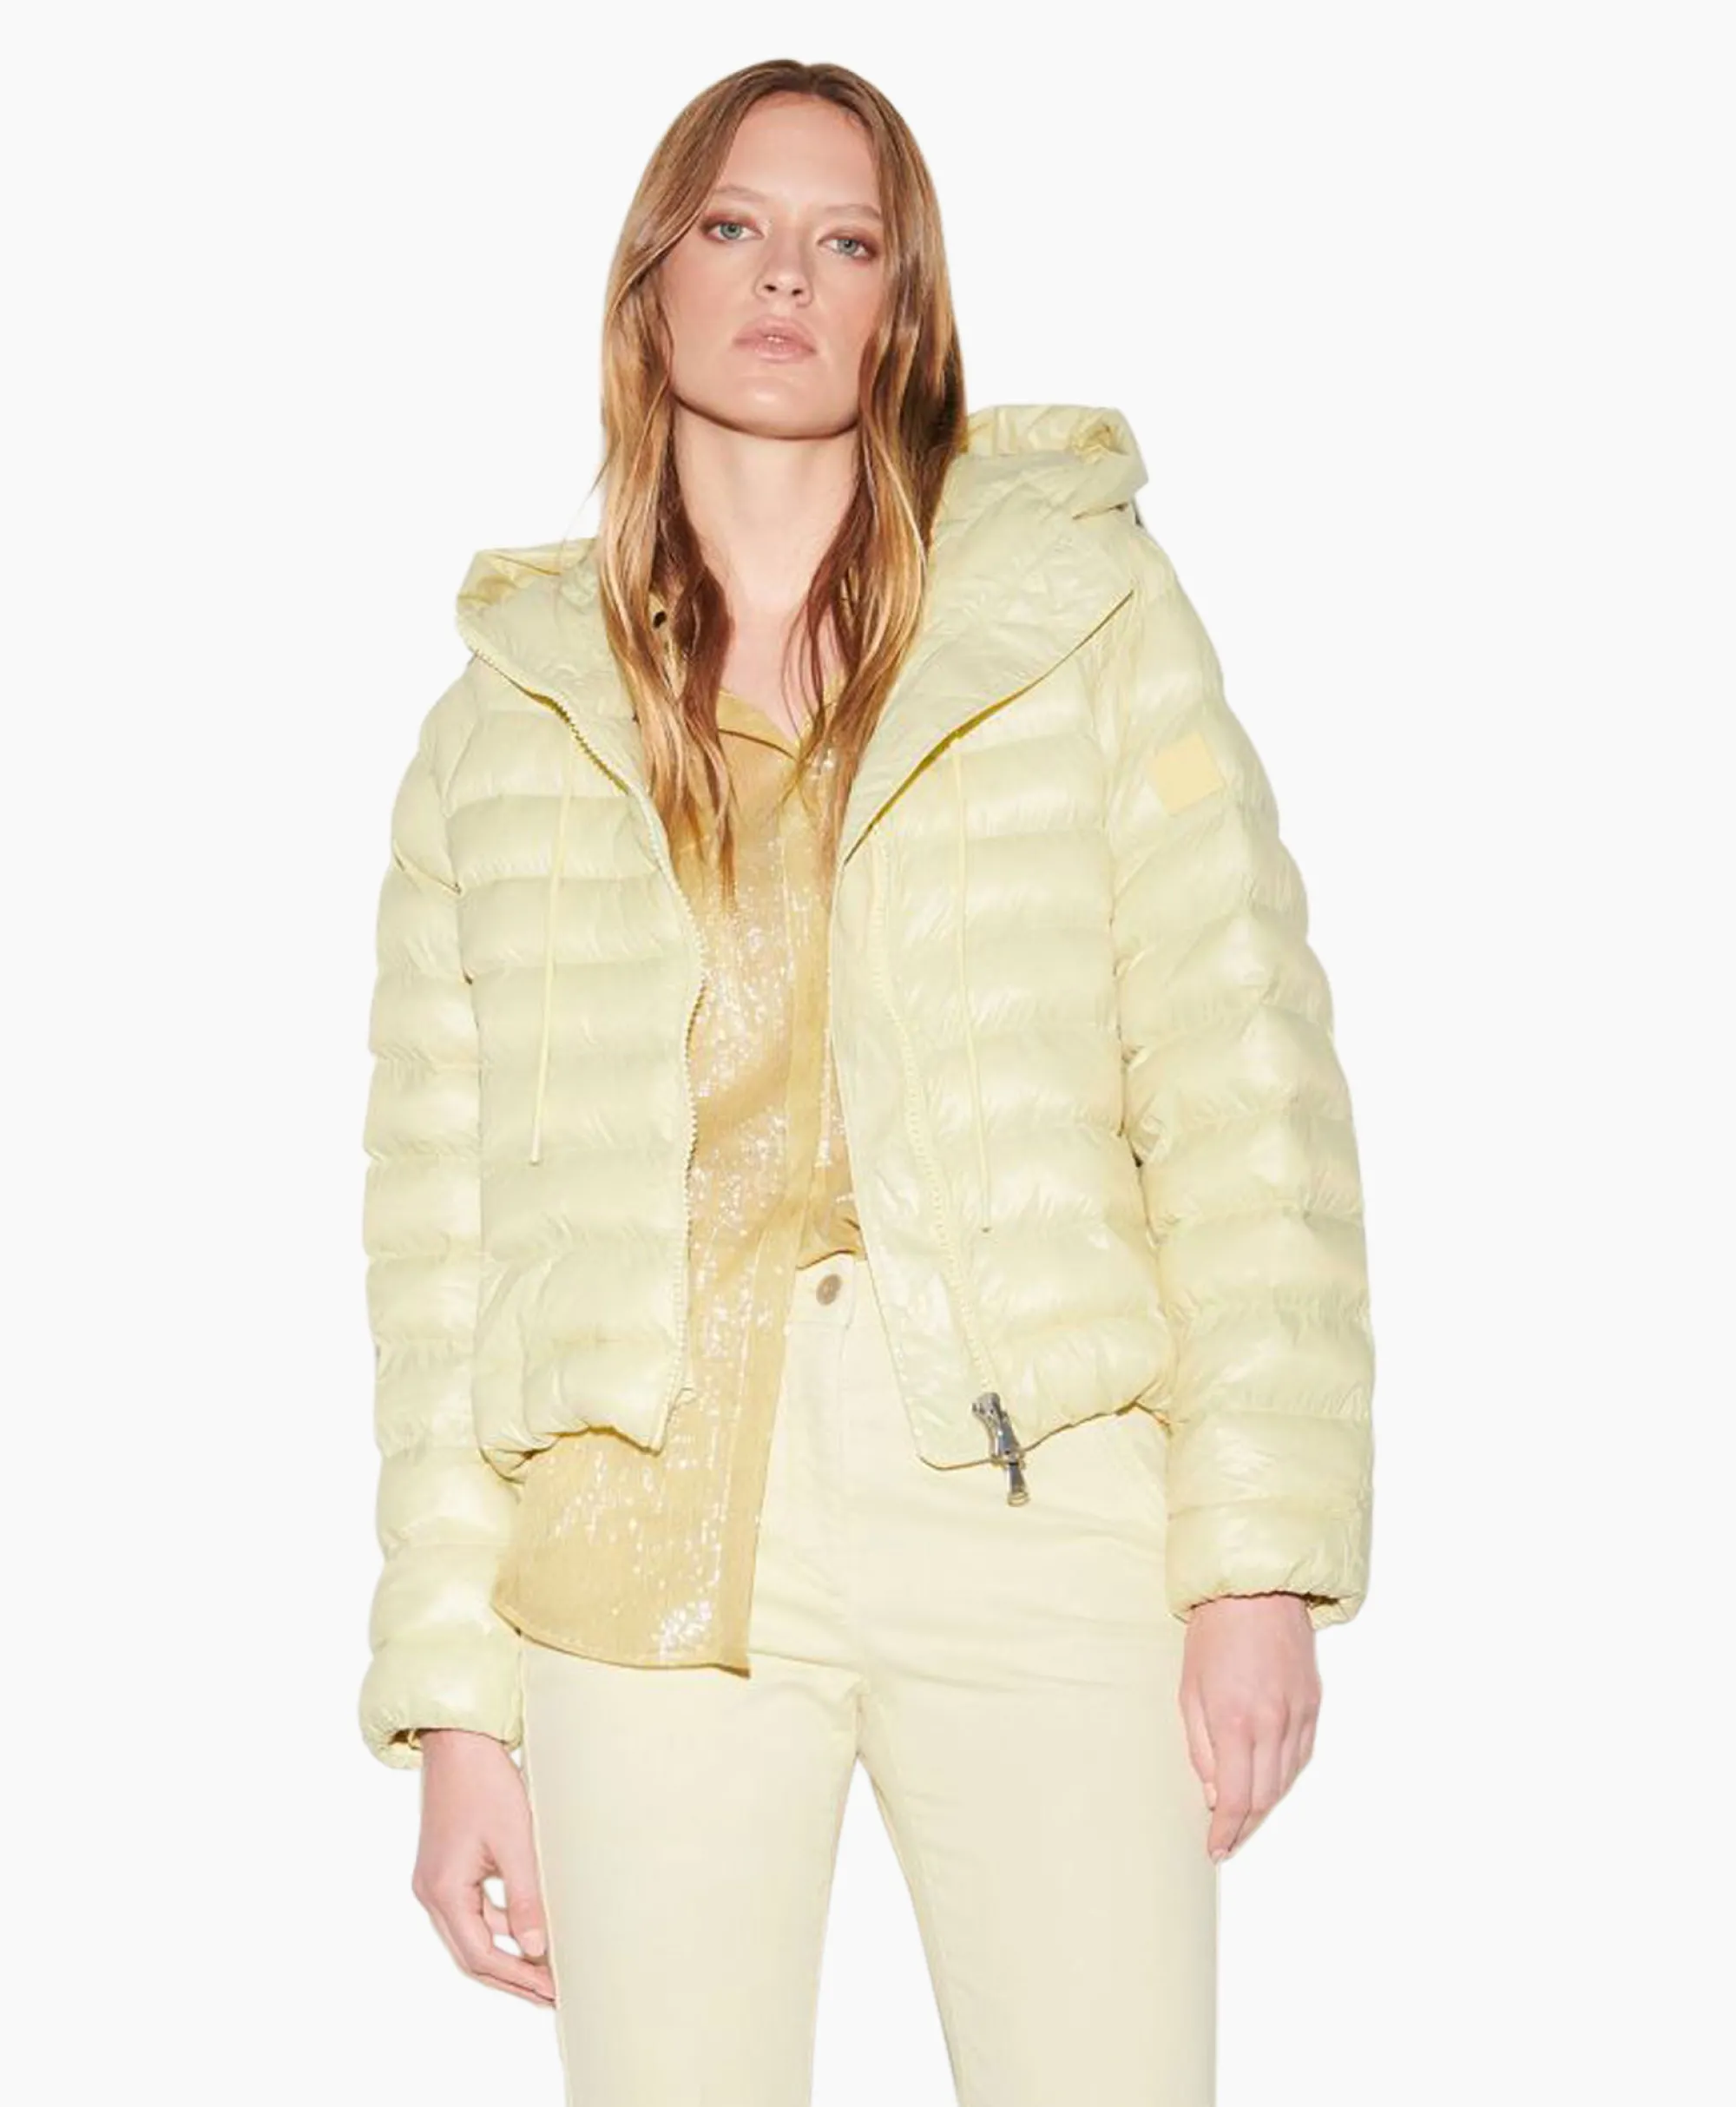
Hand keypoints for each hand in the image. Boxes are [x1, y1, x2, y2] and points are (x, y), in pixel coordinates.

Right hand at [412, 1729, 555, 2006]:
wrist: (460, 1740)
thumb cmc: (487, 1784)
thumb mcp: (515, 1843)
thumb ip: (525, 1899)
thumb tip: (536, 1951)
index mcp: (443, 1891)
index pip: (481, 1956)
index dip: (518, 1978)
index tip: (553, 1990)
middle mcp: (431, 1893)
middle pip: (472, 1954)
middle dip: (512, 1977)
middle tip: (551, 1994)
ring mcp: (436, 1881)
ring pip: (473, 1935)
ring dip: (508, 1952)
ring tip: (548, 1968)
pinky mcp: (446, 1869)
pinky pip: (473, 1910)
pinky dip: (501, 1925)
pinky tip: (531, 1928)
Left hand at [1179, 1592, 1320, 1863]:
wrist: (1256, 1590)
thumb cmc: (1213, 1635)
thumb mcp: (1189, 1692)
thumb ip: (1201, 1749)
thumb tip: (1216, 1794)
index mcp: (1235, 1723)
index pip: (1236, 1799)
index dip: (1227, 1832)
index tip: (1216, 1848)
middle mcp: (1273, 1725)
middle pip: (1264, 1797)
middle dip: (1245, 1825)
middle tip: (1226, 1839)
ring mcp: (1298, 1716)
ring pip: (1286, 1781)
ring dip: (1265, 1804)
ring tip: (1244, 1817)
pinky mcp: (1314, 1704)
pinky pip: (1302, 1755)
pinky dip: (1285, 1776)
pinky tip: (1270, 1781)